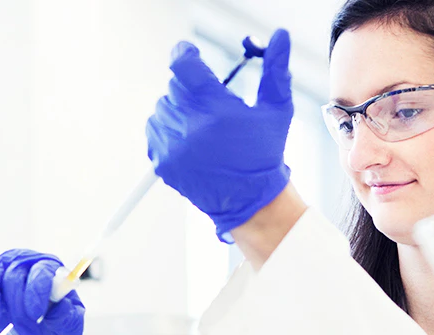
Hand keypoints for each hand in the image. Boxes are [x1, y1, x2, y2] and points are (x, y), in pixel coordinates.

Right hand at [0, 244, 85, 334]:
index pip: (41, 273)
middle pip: (14, 277)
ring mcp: (4, 269)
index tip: (35, 314)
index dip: (37, 292)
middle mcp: (26, 264)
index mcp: (50, 271)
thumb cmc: (55, 327)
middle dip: (16, 308)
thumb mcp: (69, 327)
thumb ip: (67, 317)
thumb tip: (61, 306)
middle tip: (22, 331)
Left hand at [146, 29, 292, 238]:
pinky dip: (168, 130)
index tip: (190, 55)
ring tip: (201, 126)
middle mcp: (190, 127)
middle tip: (209, 104)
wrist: (250, 200)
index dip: (185, 54)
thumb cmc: (264, 155)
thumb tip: (279, 37)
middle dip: (191, 89)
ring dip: (179, 110)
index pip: (183, 64)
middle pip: (174, 85)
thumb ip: (275, 70)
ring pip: (163, 107)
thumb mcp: (276, 111)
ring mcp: (173, 146)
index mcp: (216, 109)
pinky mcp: (162, 161)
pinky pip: (154, 130)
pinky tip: (189, 140)